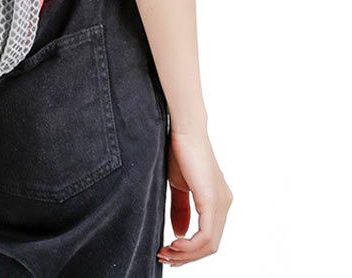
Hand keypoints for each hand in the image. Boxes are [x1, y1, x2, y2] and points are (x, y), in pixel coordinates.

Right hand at [157, 128, 232, 266]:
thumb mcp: (177, 186)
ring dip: (186, 254)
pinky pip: (206, 236)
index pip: (207, 236)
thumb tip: (179, 233)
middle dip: (186, 256)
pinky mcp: (213, 201)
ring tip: (165, 252)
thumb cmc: (178, 151)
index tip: (166, 251)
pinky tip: (174, 243)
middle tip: (163, 257)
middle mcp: (224, 203)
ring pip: (209, 245)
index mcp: (217, 200)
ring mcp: (221, 203)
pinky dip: (189, 246)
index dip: (188, 250)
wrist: (182, 130)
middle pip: (210, 246)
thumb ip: (180, 209)